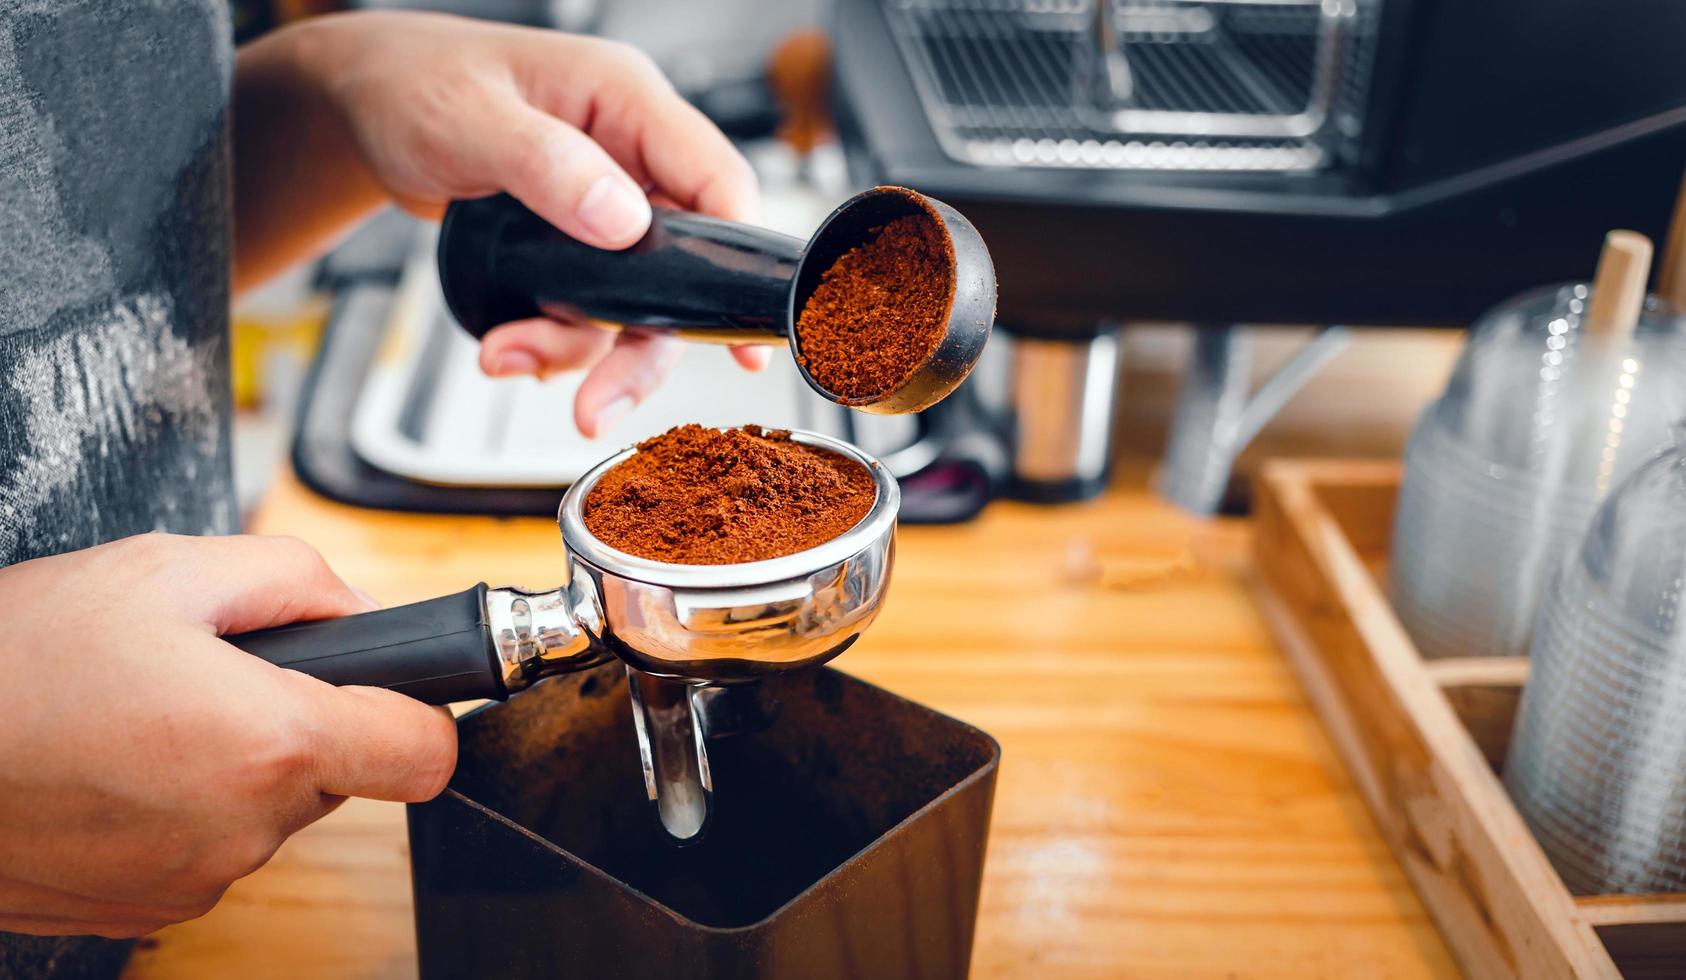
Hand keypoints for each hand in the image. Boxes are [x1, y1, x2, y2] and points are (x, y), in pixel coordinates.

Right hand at [0, 534, 455, 937]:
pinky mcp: (145, 908)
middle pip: (339, 773)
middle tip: (212, 676)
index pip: (423, 754)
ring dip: (234, 762)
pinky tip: (114, 763)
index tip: (395, 689)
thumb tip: (358, 610)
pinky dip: (182, 806)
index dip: (418, 710)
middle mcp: (244, 829)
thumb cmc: (11, 666)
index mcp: (270, 743)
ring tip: (143, 716)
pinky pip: (207, 847)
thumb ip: (293, 577)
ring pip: (270, 810)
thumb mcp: (163, 569)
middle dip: (297, 719)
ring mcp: (193, 880)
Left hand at [237, 13, 767, 436]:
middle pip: (680, 265)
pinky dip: (549, 339)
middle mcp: (629, 157)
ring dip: (576, 348)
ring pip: (632, 303)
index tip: (743, 335)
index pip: (714, 178)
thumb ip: (547, 165)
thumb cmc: (412, 85)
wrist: (363, 106)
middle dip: (640, 344)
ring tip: (507, 357)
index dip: (741, 256)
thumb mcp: (469, 119)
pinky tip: (506, 344)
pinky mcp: (577, 243)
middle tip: (600, 404)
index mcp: (625, 101)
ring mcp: (605, 204)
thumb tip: (622, 221)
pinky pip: (588, 310)